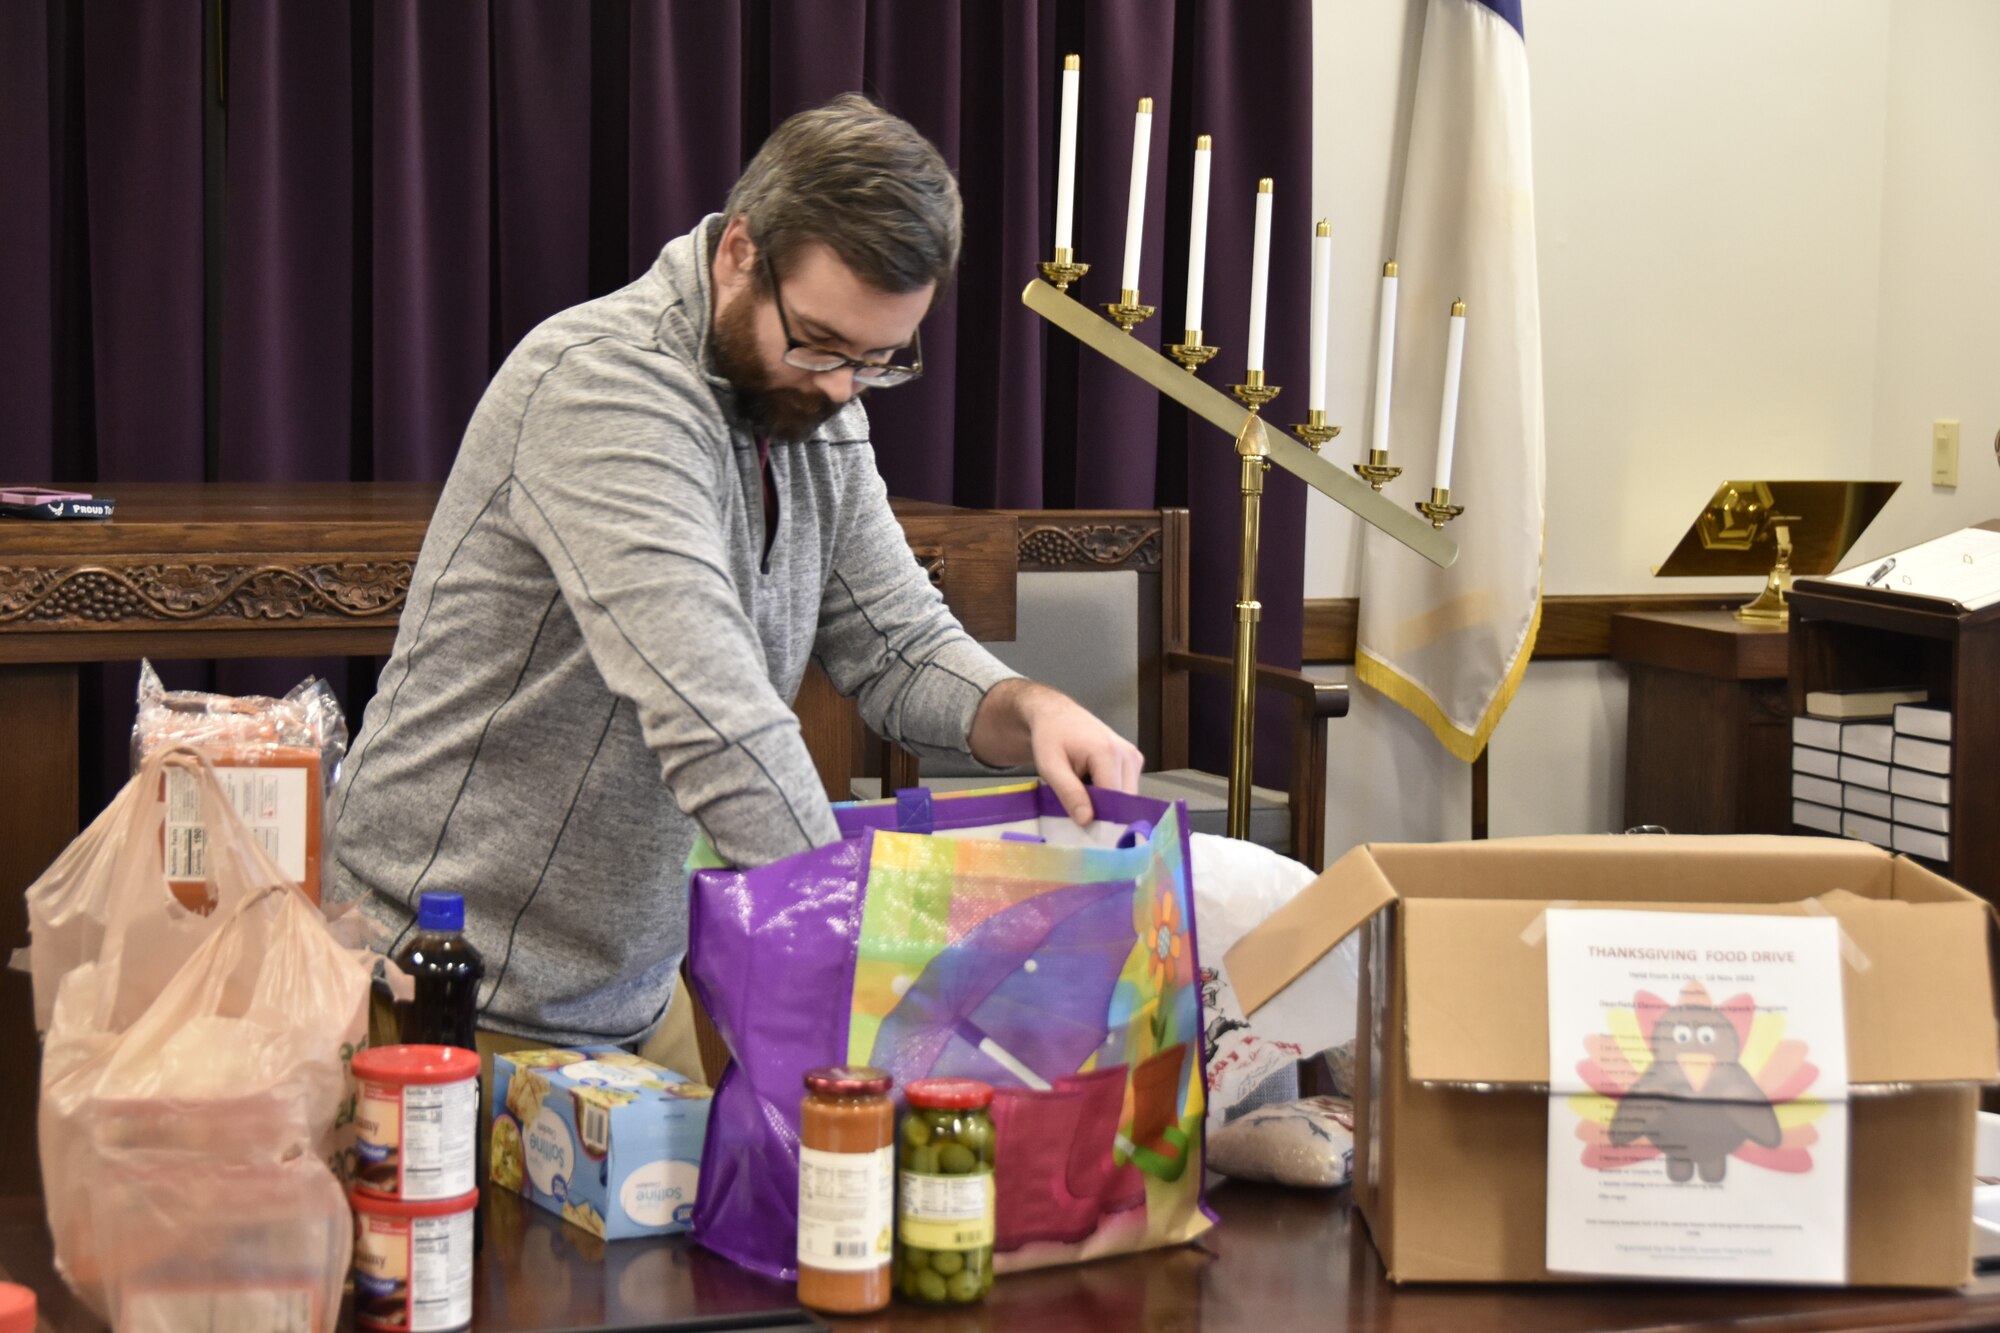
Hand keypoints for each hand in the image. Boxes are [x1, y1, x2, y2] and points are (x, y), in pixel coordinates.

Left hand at [969, 679, 1143, 825]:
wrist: (1056, 715)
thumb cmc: (1050, 738)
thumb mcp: (1050, 766)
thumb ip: (1069, 792)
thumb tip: (1087, 821)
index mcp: (1108, 753)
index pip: (1115, 800)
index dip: (1102, 819)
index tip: (1089, 835)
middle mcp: (1127, 754)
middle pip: (1125, 800)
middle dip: (1106, 813)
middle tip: (1082, 821)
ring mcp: (1133, 756)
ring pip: (1127, 796)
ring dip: (1108, 804)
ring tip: (1084, 800)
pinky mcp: (1133, 759)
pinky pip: (1126, 788)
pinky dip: (1110, 794)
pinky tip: (1092, 790)